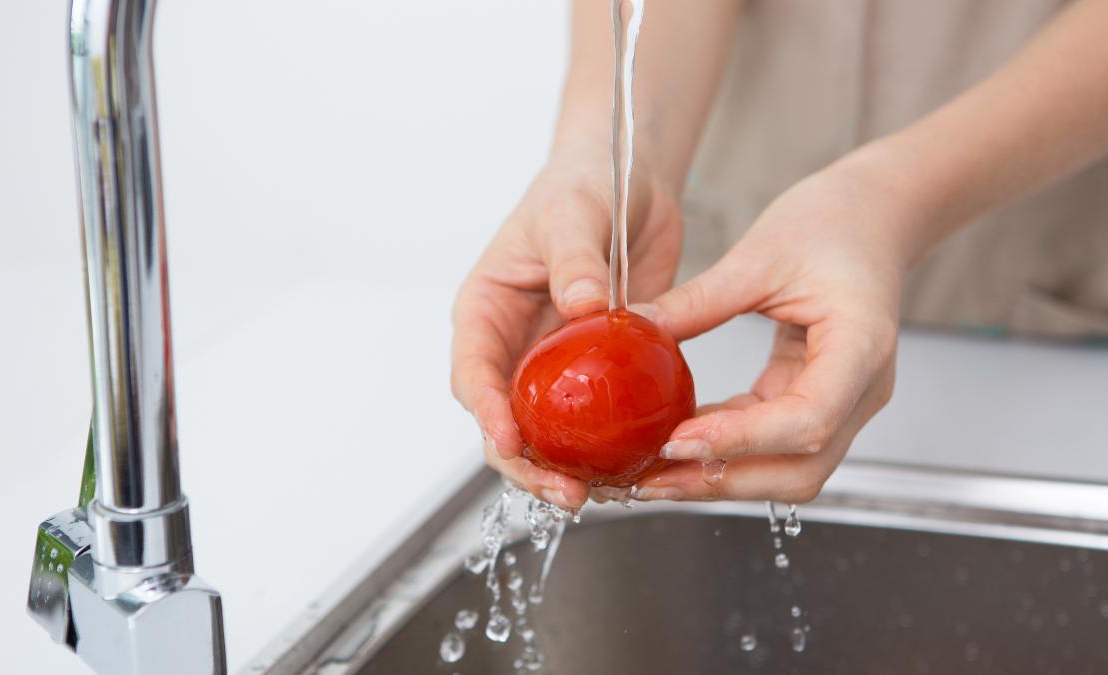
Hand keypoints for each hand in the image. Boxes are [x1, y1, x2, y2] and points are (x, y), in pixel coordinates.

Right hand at [451, 143, 682, 508]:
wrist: (628, 180)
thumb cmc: (581, 186)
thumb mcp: (572, 215)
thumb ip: (575, 258)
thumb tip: (581, 304)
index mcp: (486, 311)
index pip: (472, 372)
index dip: (487, 413)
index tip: (511, 441)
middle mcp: (512, 347)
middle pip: (504, 420)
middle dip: (527, 463)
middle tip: (567, 492)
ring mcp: (552, 364)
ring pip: (547, 432)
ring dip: (566, 467)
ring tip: (603, 493)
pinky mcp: (594, 371)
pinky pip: (594, 418)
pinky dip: (607, 447)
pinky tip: (635, 468)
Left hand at [631, 160, 912, 503]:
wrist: (871, 218)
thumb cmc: (832, 224)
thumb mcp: (759, 255)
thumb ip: (699, 301)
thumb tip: (634, 332)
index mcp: (861, 346)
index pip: (808, 419)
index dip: (740, 440)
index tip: (677, 441)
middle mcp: (861, 389)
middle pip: (800, 469)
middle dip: (722, 480)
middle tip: (650, 479)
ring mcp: (845, 403)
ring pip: (788, 471)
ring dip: (720, 478)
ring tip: (655, 474)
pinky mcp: (818, 402)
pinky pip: (773, 445)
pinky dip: (727, 451)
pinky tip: (678, 445)